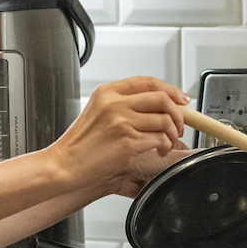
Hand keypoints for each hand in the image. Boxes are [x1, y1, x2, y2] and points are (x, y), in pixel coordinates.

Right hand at [46, 77, 189, 192]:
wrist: (64, 165)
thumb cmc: (80, 144)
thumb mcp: (98, 112)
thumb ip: (123, 104)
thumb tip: (157, 105)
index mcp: (108, 92)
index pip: (148, 82)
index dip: (171, 89)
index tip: (182, 99)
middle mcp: (115, 103)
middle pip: (162, 98)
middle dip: (178, 113)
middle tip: (179, 125)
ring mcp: (122, 122)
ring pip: (165, 120)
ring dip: (173, 133)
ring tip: (167, 142)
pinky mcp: (127, 142)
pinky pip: (159, 139)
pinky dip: (165, 145)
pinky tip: (159, 150)